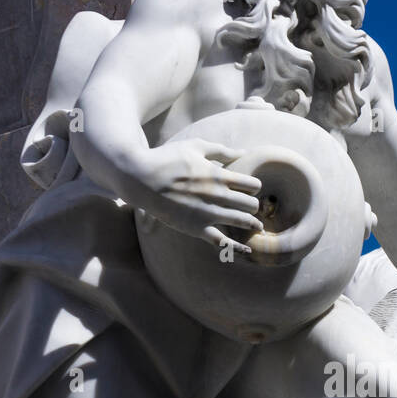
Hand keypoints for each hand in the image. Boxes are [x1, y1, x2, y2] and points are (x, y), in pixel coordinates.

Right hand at [123, 140, 262, 254]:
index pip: (252, 185)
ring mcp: (208, 214)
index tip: (249, 189)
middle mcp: (217, 195)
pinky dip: (237, 248)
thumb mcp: (195, 147)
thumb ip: (221, 150)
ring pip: (242, 222)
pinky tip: (248, 251)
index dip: (255, 188)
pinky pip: (223, 243)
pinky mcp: (197, 229)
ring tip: (256, 226)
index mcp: (218, 175)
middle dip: (254, 206)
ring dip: (252, 224)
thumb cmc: (167, 159)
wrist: (140, 178)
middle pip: (251, 204)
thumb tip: (244, 152)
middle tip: (251, 207)